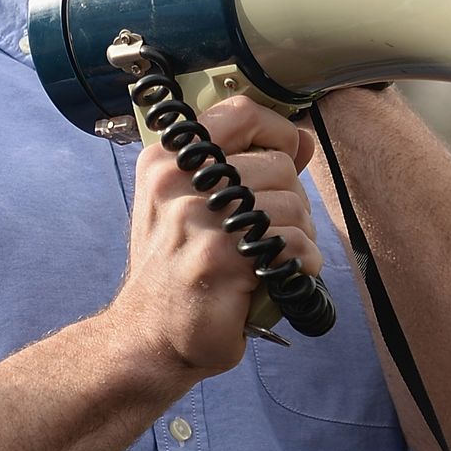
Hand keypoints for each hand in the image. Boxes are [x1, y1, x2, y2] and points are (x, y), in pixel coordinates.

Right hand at [106, 95, 322, 379]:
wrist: (147, 337)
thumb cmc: (175, 269)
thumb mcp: (187, 205)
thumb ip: (237, 166)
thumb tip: (303, 142)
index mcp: (167, 160)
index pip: (242, 113)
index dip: (280, 132)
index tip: (289, 157)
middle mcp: (176, 182)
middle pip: (278, 164)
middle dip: (292, 201)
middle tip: (273, 232)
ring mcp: (197, 220)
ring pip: (292, 205)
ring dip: (299, 236)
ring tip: (274, 256)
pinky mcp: (221, 259)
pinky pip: (291, 243)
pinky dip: (302, 261)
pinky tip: (283, 274)